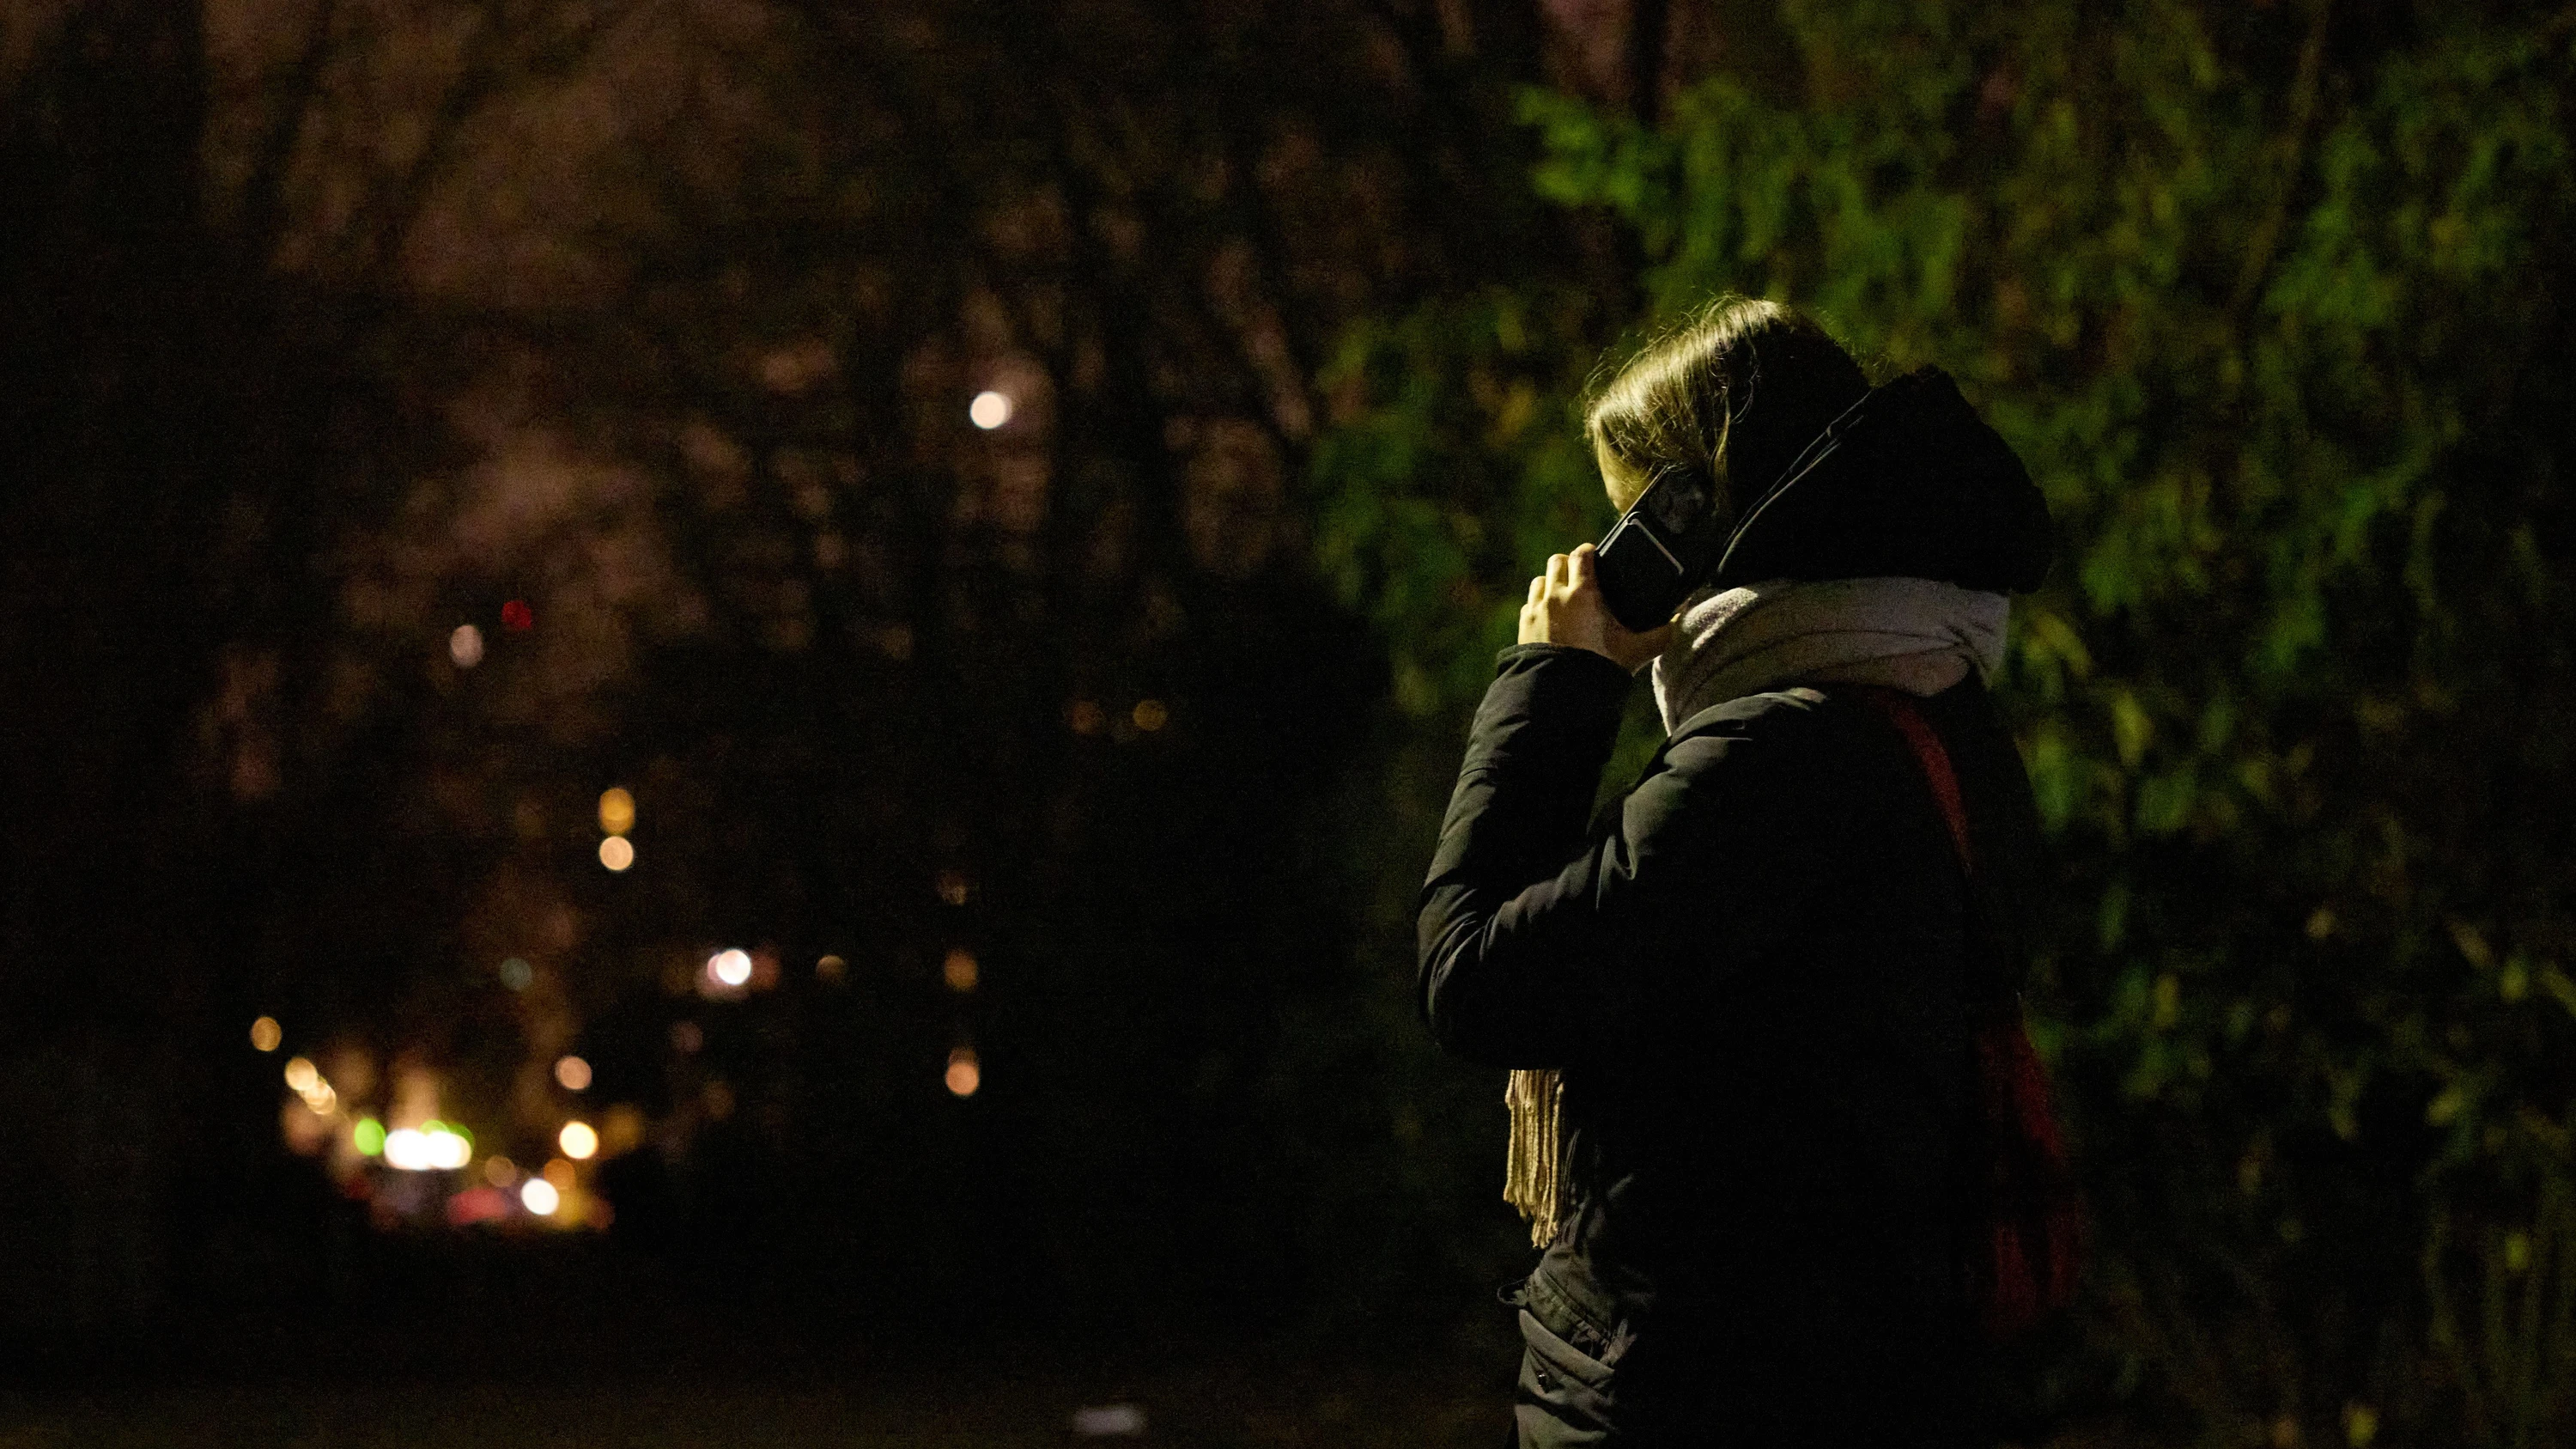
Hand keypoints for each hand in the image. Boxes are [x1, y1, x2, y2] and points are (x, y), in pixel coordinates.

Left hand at [1517, 544, 1675, 672]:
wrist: (1561, 693)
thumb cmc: (1599, 668)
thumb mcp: (1635, 652)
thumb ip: (1660, 636)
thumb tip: (1679, 623)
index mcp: (1582, 593)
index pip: (1581, 554)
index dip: (1589, 551)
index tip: (1596, 557)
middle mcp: (1555, 596)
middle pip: (1557, 561)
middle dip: (1569, 565)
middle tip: (1582, 577)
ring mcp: (1537, 610)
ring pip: (1540, 580)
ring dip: (1551, 583)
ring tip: (1564, 597)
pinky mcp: (1524, 626)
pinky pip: (1530, 604)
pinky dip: (1539, 605)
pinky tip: (1550, 618)